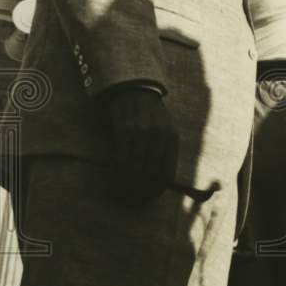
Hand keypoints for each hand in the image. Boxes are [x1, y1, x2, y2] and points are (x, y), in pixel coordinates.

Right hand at [99, 87, 178, 205]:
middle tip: (132, 198)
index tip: (148, 197)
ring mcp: (141, 132)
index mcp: (172, 137)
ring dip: (126, 184)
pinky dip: (116, 173)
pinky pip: (120, 158)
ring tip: (122, 192)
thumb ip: (166, 150)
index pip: (166, 173)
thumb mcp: (167, 128)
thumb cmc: (151, 113)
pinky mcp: (124, 129)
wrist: (134, 87)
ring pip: (134, 169)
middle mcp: (159, 136)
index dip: (156, 189)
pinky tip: (114, 178)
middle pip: (150, 174)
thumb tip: (163, 181)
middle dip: (140, 190)